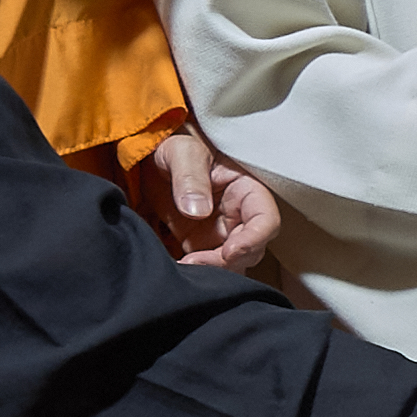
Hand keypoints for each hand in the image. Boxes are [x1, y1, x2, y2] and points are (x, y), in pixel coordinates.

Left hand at [130, 121, 282, 273]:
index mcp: (246, 189)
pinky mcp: (201, 244)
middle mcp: (239, 215)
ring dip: (212, 271)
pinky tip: (177, 268)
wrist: (151, 156)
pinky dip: (198, 273)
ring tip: (181, 267)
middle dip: (226, 261)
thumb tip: (196, 211)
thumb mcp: (181, 151)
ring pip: (232, 263)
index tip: (230, 251)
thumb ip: (190, 178)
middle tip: (193, 262)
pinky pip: (209, 266)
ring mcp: (221, 232)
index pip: (266, 220)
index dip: (254, 240)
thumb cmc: (174, 144)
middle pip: (251, 249)